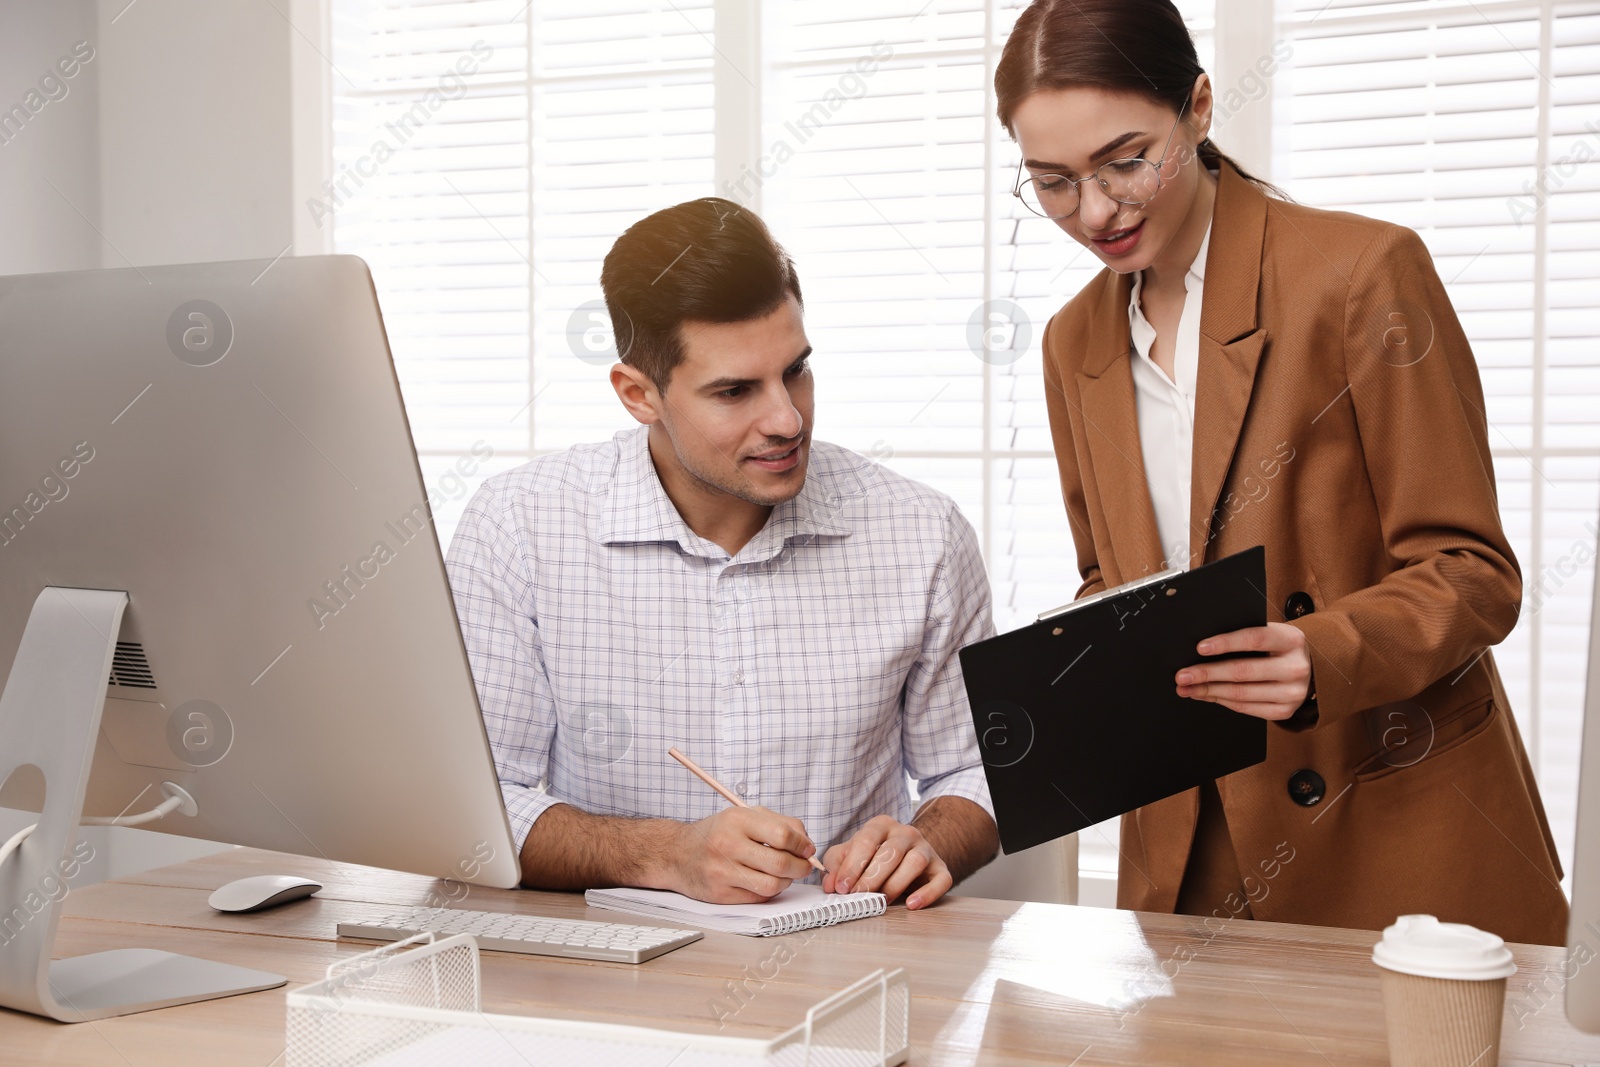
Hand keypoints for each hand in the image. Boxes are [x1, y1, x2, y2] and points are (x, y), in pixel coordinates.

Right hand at [670, 806, 817, 903]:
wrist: (677, 853)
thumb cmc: (716, 833)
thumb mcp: (744, 815)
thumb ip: (779, 823)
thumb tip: (807, 844)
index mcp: (737, 820)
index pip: (783, 835)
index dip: (803, 845)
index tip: (808, 849)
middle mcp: (728, 845)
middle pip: (780, 863)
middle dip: (800, 867)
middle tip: (803, 866)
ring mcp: (723, 872)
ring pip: (772, 885)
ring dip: (787, 882)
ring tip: (784, 874)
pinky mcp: (720, 894)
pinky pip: (758, 898)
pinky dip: (769, 891)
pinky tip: (765, 881)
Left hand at [821, 814, 950, 909]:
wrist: (910, 854)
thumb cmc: (876, 855)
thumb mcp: (852, 853)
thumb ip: (837, 865)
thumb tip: (830, 884)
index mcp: (881, 825)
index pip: (866, 840)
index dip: (852, 866)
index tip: (842, 888)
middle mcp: (905, 833)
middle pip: (891, 852)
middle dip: (871, 877)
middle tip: (858, 896)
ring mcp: (926, 849)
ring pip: (914, 863)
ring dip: (895, 884)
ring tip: (882, 901)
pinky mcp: (941, 868)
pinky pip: (941, 879)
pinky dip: (928, 893)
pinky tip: (912, 904)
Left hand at [1175, 621, 1310, 720]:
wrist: (1311, 668)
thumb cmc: (1280, 647)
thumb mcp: (1272, 633)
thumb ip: (1246, 635)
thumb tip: (1203, 647)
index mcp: (1291, 640)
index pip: (1254, 639)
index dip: (1225, 643)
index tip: (1200, 648)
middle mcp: (1295, 668)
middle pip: (1243, 671)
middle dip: (1206, 674)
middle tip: (1182, 675)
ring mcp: (1292, 693)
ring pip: (1241, 693)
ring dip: (1208, 691)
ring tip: (1186, 687)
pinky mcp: (1285, 711)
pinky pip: (1246, 708)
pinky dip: (1221, 701)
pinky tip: (1205, 695)